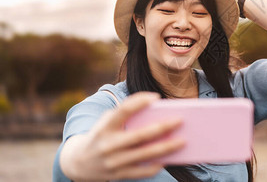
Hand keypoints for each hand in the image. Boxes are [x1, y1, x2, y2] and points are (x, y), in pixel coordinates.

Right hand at [60, 92, 184, 180]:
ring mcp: (113, 162)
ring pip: (145, 155)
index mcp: (105, 127)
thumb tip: (155, 110)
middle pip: (140, 136)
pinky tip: (168, 159)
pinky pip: (142, 172)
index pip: (123, 111)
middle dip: (162, 128)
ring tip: (182, 141)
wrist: (78, 162)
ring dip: (166, 148)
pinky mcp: (118, 175)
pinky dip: (156, 166)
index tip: (156, 97)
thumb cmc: (101, 134)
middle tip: (180, 121)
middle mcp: (108, 145)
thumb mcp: (107, 121)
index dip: (139, 102)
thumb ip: (125, 114)